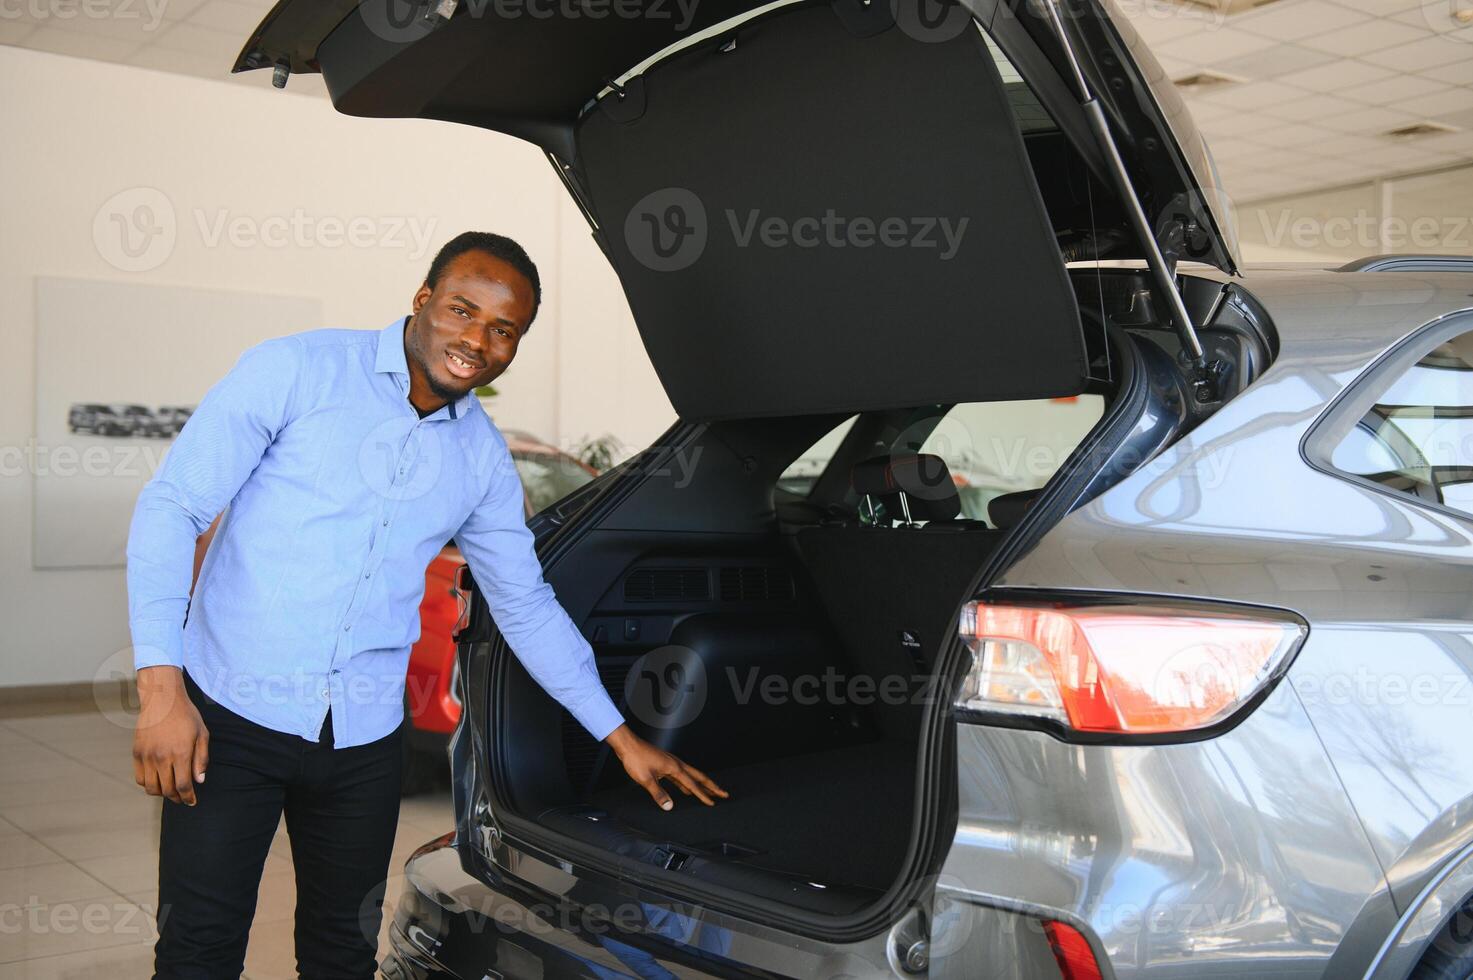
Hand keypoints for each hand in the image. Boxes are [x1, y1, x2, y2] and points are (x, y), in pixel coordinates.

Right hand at [133, 667, 209, 805]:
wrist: (162, 700)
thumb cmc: (186, 716)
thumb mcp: (202, 735)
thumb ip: (201, 759)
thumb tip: (200, 781)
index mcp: (181, 753)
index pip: (184, 786)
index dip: (188, 798)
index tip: (192, 802)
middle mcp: (162, 757)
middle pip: (167, 790)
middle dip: (177, 798)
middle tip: (183, 797)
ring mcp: (147, 756)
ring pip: (151, 788)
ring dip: (162, 793)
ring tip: (170, 791)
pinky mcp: (137, 753)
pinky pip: (140, 778)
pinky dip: (148, 785)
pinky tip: (158, 781)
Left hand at [605, 724, 728, 810]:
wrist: (628, 745)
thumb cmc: (636, 759)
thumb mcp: (646, 779)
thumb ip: (658, 794)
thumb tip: (669, 806)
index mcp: (674, 768)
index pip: (692, 784)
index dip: (703, 795)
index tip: (713, 802)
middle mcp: (676, 764)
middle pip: (698, 776)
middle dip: (711, 786)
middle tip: (723, 793)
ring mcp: (671, 763)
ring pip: (690, 775)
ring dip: (700, 784)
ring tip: (708, 792)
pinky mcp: (665, 764)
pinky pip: (680, 776)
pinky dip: (686, 783)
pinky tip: (685, 789)